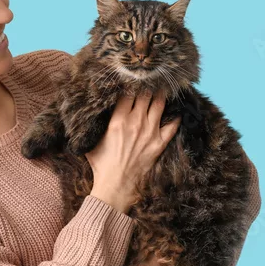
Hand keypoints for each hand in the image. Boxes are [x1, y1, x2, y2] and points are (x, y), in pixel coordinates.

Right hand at [86, 90, 181, 213]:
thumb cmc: (101, 165)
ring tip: (163, 88)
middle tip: (149, 79)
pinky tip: (176, 112)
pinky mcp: (159, 143)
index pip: (127, 92)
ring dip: (161, 94)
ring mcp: (149, 132)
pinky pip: (172, 126)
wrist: (115, 186)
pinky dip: (175, 117)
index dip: (130, 84)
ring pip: (159, 104)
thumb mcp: (91, 141)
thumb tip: (88, 115)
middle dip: (147, 85)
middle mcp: (135, 122)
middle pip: (145, 94)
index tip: (131, 79)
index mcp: (118, 120)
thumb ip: (94, 126)